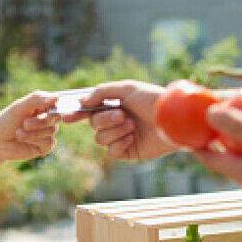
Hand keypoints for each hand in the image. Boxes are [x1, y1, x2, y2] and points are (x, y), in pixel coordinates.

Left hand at [0, 90, 59, 162]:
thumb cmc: (7, 122)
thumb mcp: (19, 107)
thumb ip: (36, 99)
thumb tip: (56, 97)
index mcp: (42, 106)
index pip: (56, 102)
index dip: (55, 105)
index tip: (47, 109)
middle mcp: (47, 118)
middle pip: (55, 116)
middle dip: (40, 121)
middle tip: (25, 124)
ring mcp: (47, 132)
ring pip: (52, 130)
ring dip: (33, 132)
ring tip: (18, 133)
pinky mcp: (46, 146)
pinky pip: (49, 142)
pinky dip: (35, 140)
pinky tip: (23, 139)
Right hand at [62, 80, 177, 160]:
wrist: (174, 119)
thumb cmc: (153, 100)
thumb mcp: (127, 88)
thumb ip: (102, 92)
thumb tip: (81, 102)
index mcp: (114, 105)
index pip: (89, 110)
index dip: (76, 113)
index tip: (66, 116)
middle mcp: (116, 121)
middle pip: (93, 125)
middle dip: (105, 120)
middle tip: (122, 115)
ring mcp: (122, 137)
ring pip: (100, 139)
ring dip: (114, 132)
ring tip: (132, 126)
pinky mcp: (130, 151)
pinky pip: (112, 152)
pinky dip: (119, 144)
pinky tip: (132, 138)